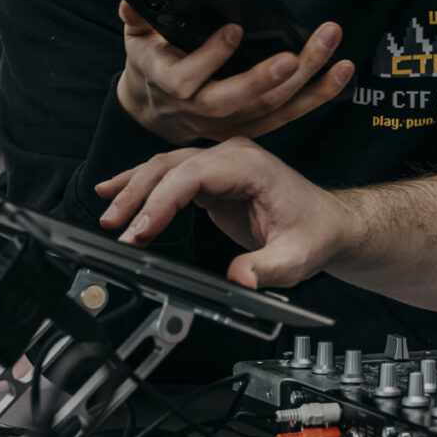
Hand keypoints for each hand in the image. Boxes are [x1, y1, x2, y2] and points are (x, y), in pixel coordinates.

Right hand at [93, 139, 349, 288]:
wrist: (328, 222)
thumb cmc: (315, 232)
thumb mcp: (296, 258)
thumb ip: (266, 268)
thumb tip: (239, 279)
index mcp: (249, 166)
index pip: (191, 176)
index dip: (161, 203)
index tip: (140, 232)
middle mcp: (231, 156)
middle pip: (170, 166)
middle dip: (136, 196)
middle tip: (113, 228)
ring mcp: (219, 164)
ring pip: (164, 167)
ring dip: (133, 190)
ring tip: (108, 216)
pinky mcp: (212, 178)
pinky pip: (169, 176)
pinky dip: (141, 184)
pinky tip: (114, 191)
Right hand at [115, 1, 353, 145]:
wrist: (153, 110)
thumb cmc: (151, 63)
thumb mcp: (136, 38)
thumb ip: (135, 17)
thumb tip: (132, 1)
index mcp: (167, 84)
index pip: (186, 79)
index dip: (210, 58)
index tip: (233, 30)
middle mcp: (197, 110)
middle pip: (233, 100)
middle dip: (266, 78)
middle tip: (296, 55)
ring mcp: (226, 123)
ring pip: (268, 108)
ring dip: (305, 85)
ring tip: (334, 55)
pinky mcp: (250, 127)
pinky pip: (286, 115)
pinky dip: (316, 96)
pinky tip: (341, 73)